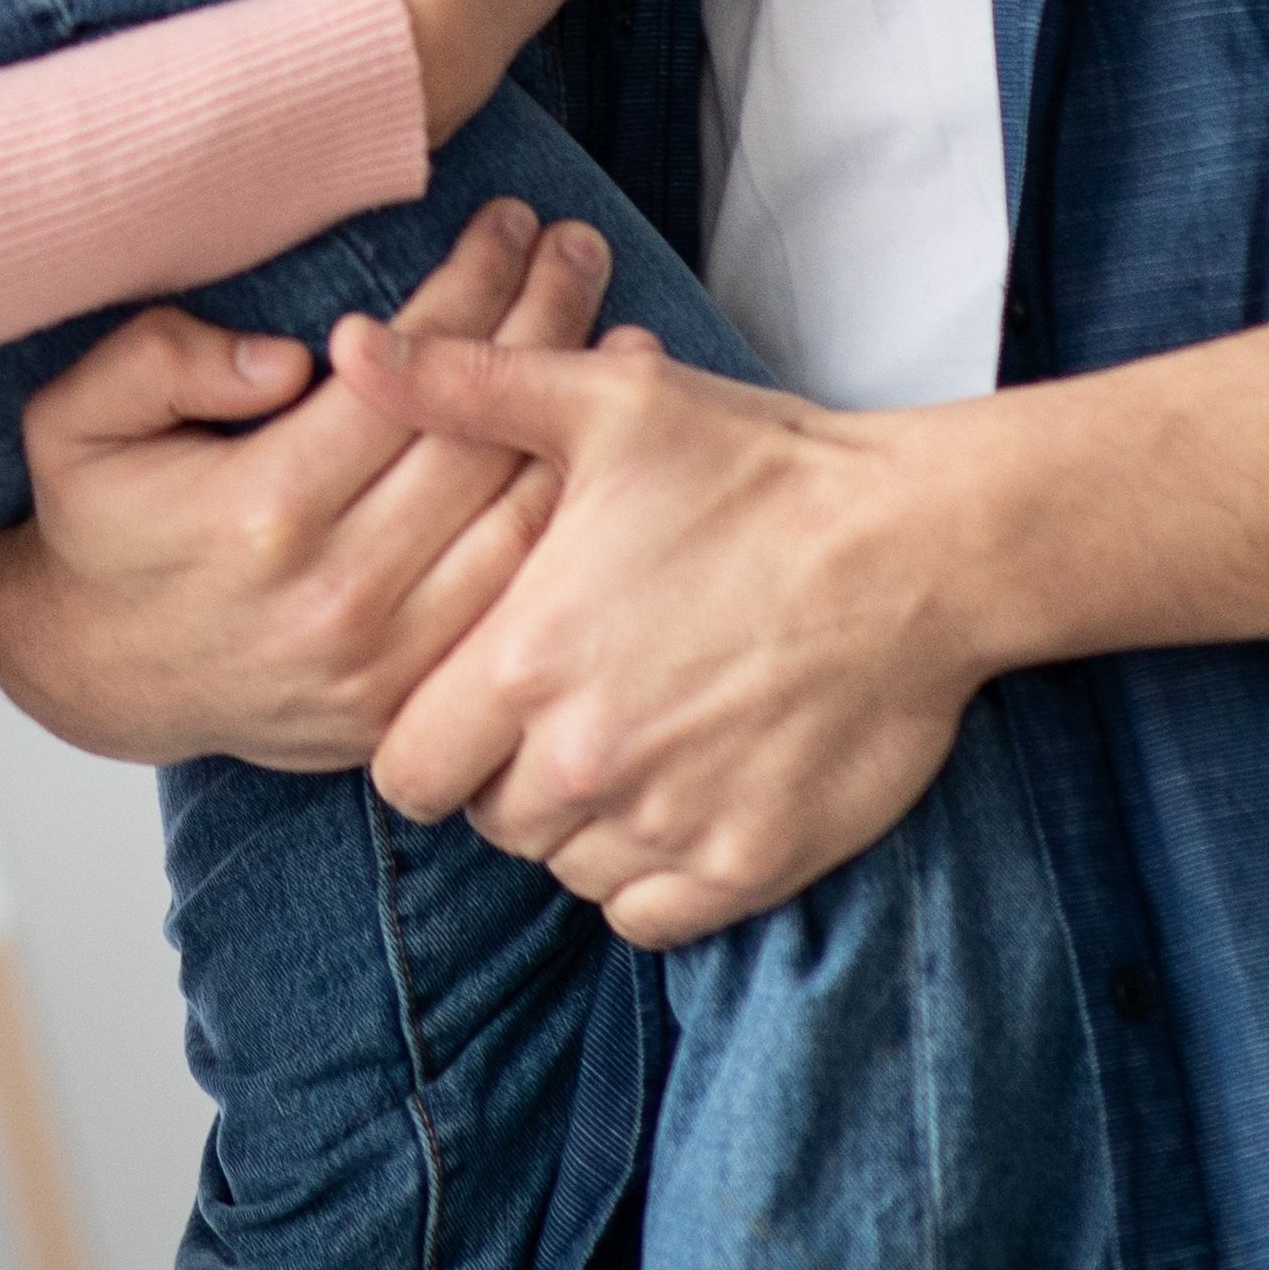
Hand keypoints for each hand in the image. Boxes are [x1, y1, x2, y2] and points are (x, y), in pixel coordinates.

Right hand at [0, 197, 617, 771]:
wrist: (91, 674)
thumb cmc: (94, 526)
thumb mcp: (73, 420)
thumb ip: (158, 362)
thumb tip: (285, 357)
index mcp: (263, 509)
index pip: (406, 378)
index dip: (468, 290)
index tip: (507, 224)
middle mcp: (337, 591)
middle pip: (480, 440)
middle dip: (542, 325)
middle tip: (578, 248)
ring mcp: (381, 662)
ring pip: (518, 526)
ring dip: (576, 426)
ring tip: (616, 335)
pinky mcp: (405, 707)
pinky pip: (508, 607)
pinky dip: (563, 529)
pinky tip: (590, 462)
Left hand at [333, 319, 992, 949]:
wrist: (920, 545)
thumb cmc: (757, 469)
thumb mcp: (603, 402)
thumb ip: (460, 388)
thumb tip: (348, 351)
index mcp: (523, 661)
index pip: (407, 770)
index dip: (429, 740)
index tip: (473, 704)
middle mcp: (582, 759)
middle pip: (488, 821)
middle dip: (505, 778)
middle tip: (564, 713)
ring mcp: (669, 821)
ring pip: (567, 868)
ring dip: (580, 825)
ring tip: (629, 745)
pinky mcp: (749, 864)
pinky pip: (648, 918)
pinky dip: (649, 876)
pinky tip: (676, 803)